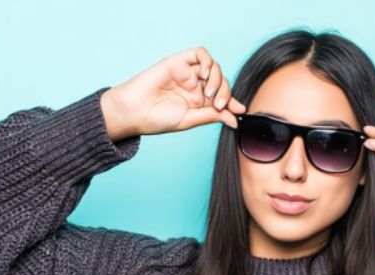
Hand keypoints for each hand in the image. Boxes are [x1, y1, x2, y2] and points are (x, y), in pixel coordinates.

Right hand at [100, 46, 246, 141]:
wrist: (134, 111)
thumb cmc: (157, 119)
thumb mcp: (189, 120)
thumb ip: (212, 116)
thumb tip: (235, 120)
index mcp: (198, 103)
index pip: (222, 97)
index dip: (233, 102)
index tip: (241, 110)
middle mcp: (195, 87)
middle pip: (221, 82)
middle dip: (225, 93)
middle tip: (218, 105)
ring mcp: (187, 73)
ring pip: (214, 67)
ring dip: (217, 79)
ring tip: (208, 94)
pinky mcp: (179, 62)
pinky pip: (200, 54)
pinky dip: (207, 62)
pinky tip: (203, 75)